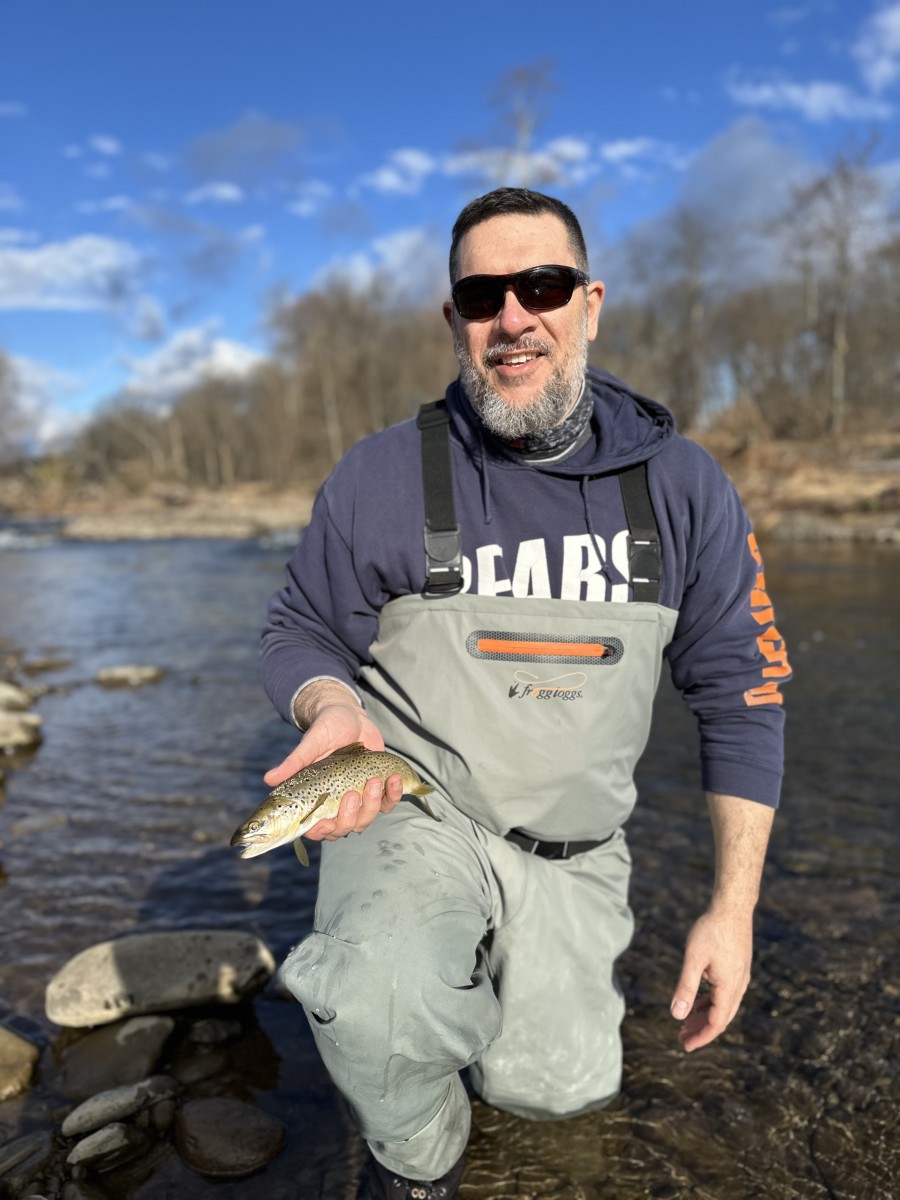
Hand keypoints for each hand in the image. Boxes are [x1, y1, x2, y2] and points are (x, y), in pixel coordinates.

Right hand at [263, 698, 403, 841]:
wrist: (350, 716)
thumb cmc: (325, 730)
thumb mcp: (311, 744)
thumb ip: (294, 762)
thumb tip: (268, 779)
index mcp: (317, 798)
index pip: (317, 828)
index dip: (321, 831)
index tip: (326, 821)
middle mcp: (338, 804)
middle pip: (345, 827)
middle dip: (350, 816)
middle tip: (352, 794)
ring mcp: (360, 799)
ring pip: (367, 818)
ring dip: (373, 804)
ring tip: (374, 780)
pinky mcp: (378, 789)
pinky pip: (388, 802)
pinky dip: (393, 794)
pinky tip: (394, 778)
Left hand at [669, 906, 752, 1052]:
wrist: (732, 906)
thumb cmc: (711, 929)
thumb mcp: (694, 958)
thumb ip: (686, 987)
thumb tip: (677, 1015)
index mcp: (729, 987)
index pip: (716, 1023)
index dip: (701, 1037)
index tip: (685, 1045)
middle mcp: (738, 985)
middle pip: (721, 1017)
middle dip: (702, 1030)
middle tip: (682, 1038)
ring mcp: (740, 976)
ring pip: (724, 1006)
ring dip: (705, 1016)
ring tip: (686, 1022)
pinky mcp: (737, 967)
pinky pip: (725, 993)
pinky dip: (711, 1002)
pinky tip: (697, 1001)